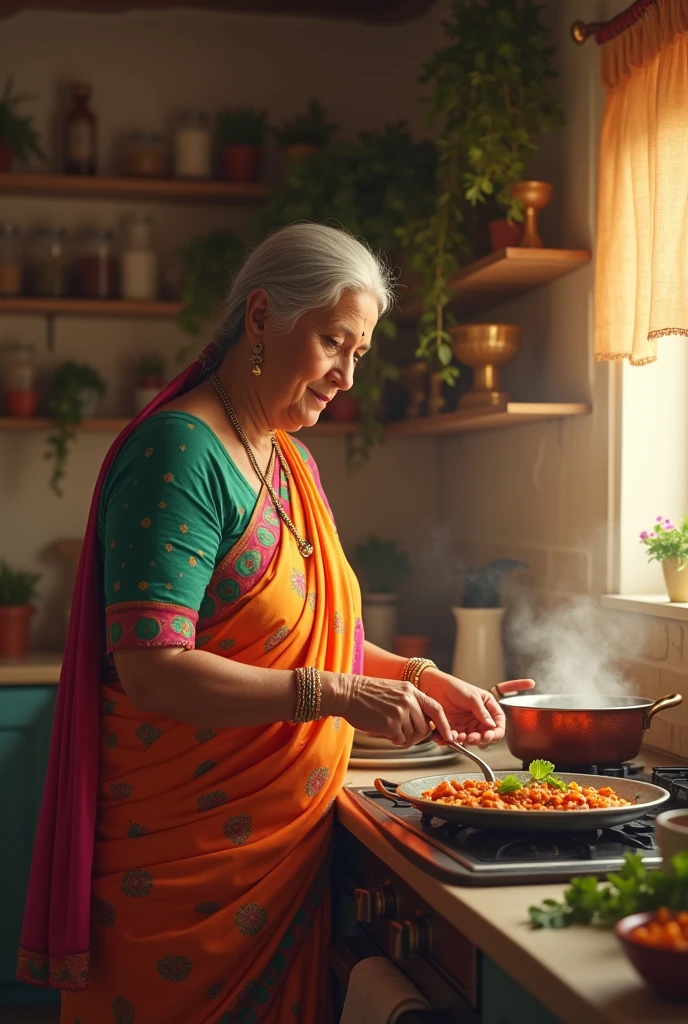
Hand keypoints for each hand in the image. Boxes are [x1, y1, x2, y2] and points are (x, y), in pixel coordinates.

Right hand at [332, 673, 454, 748]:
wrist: (348, 692)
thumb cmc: (367, 694)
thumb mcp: (395, 691)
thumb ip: (411, 704)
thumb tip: (424, 724)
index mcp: (411, 690)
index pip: (436, 708)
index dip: (444, 724)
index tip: (449, 735)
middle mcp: (409, 700)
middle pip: (425, 728)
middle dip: (416, 736)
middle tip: (403, 733)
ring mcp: (400, 711)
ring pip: (413, 736)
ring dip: (403, 738)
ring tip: (390, 730)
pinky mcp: (390, 723)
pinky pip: (400, 740)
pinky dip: (393, 739)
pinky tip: (383, 730)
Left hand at [418, 672, 534, 745]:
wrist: (434, 687)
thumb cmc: (454, 686)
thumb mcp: (472, 697)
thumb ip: (482, 712)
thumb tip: (492, 725)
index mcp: (488, 707)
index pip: (498, 724)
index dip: (496, 732)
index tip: (488, 736)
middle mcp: (479, 718)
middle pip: (486, 735)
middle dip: (480, 739)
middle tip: (472, 738)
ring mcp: (468, 724)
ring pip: (472, 740)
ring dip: (467, 741)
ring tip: (459, 736)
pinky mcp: (456, 729)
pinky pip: (458, 739)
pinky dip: (455, 740)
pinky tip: (451, 736)